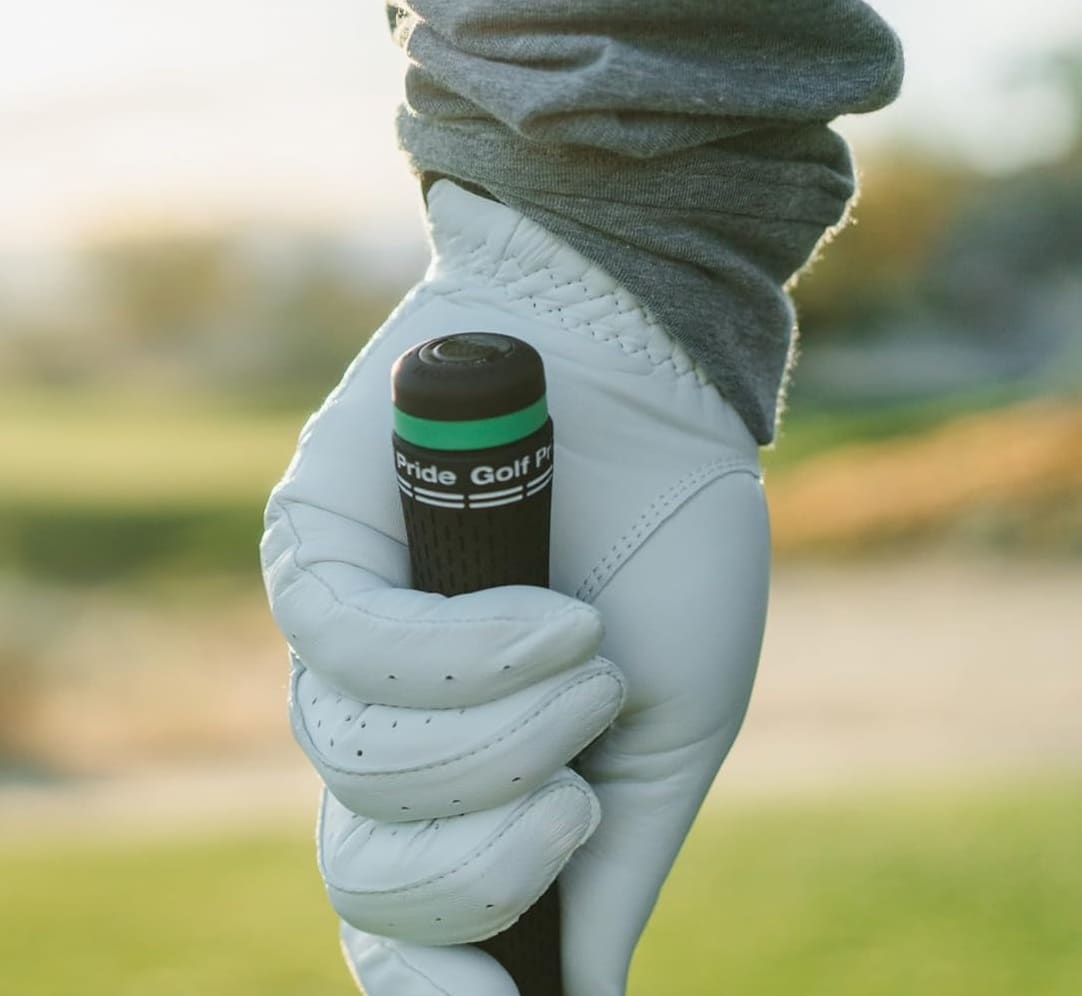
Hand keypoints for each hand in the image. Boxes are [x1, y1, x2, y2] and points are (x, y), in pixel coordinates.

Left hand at [261, 181, 769, 995]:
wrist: (658, 394)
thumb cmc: (669, 554)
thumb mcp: (670, 729)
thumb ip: (614, 865)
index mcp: (473, 780)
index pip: (401, 919)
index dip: (433, 983)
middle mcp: (389, 724)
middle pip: (367, 873)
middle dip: (490, 855)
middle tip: (578, 788)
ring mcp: (341, 644)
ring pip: (356, 768)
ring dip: (502, 737)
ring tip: (581, 650)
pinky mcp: (317, 552)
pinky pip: (349, 653)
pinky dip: (466, 653)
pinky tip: (549, 614)